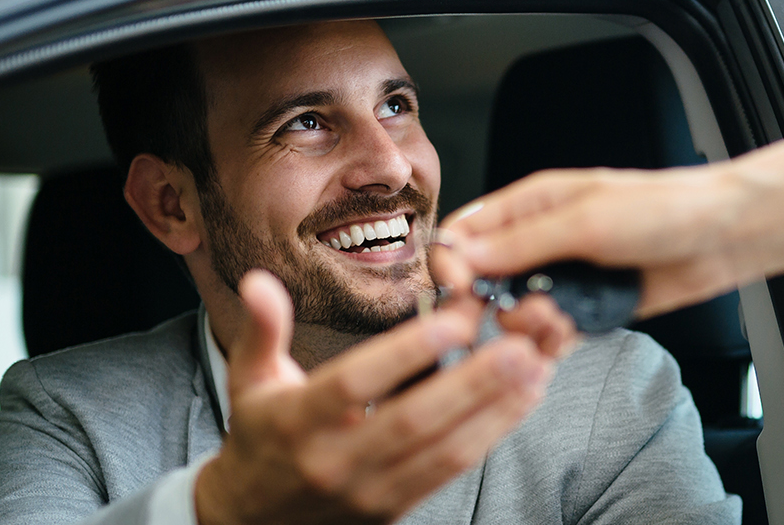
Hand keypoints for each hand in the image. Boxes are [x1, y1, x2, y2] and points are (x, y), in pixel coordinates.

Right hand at [194, 269, 575, 524]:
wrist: (255, 520)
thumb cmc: (261, 436)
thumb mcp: (249, 379)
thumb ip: (262, 328)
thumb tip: (259, 281)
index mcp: (298, 421)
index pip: (355, 383)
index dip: (406, 353)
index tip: (453, 320)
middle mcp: (336, 460)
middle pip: (414, 420)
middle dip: (473, 382)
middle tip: (518, 344)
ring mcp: (369, 490)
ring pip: (443, 451)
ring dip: (495, 410)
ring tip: (534, 367)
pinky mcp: (395, 507)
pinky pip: (449, 471)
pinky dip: (489, 435)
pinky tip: (520, 402)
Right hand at [437, 131, 783, 317]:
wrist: (724, 236)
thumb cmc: (664, 209)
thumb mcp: (585, 220)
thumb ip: (521, 242)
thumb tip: (460, 254)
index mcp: (530, 204)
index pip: (463, 234)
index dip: (453, 266)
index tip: (462, 291)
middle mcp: (540, 241)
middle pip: (483, 281)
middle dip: (491, 305)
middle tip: (520, 314)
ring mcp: (564, 277)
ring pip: (515, 314)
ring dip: (528, 327)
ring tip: (559, 322)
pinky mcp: (588, 308)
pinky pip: (551, 334)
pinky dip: (552, 344)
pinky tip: (567, 337)